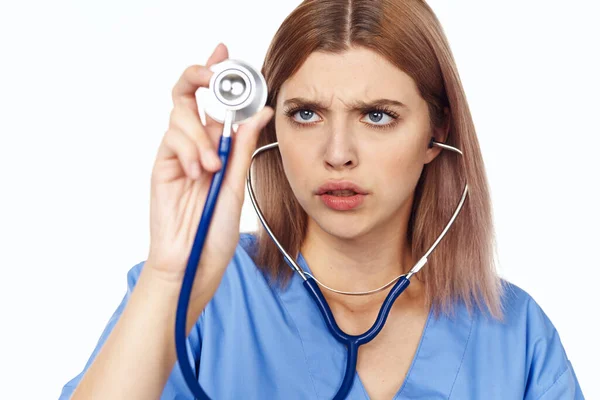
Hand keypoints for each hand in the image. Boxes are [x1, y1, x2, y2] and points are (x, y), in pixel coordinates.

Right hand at [146, 43, 272, 296]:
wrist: (193, 263)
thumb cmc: (215, 231)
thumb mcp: (236, 184)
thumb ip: (242, 147)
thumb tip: (260, 111)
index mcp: (217, 146)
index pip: (215, 101)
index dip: (217, 73)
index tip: (225, 53)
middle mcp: (196, 144)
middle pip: (188, 93)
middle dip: (199, 77)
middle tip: (211, 75)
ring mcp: (176, 154)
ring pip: (180, 114)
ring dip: (200, 135)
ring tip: (212, 168)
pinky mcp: (161, 165)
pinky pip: (171, 139)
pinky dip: (189, 150)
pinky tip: (199, 173)